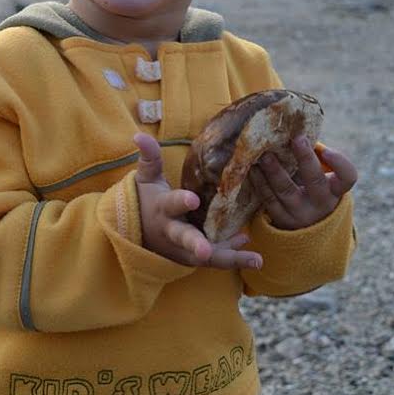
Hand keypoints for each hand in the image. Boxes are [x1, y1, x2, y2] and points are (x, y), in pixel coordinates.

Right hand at [133, 133, 262, 269]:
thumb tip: (139, 134)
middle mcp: (171, 232)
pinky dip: (232, 256)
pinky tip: (253, 254)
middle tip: (205, 252)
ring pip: (205, 257)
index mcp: (162, 209)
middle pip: (184, 239)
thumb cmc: (146, 199)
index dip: (181, 201)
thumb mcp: (146, 178)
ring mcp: (181, 249)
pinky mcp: (190, 258)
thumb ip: (149, 156)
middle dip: (196, 245)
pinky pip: (214, 260)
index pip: (172, 204)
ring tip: (256, 260)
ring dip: (230, 258)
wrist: (137, 231)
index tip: (193, 198)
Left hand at [247, 136, 356, 230]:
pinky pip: (268, 200)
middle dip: (305, 159)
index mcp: (335, 189)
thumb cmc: (311, 186)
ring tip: (264, 155)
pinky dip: (259, 183)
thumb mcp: (319, 174)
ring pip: (286, 191)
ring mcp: (300, 214)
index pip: (347, 177)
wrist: (303, 225)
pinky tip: (253, 169)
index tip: (327, 150)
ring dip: (274, 171)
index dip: (340, 164)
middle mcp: (321, 203)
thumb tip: (292, 125)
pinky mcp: (281, 219)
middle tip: (295, 139)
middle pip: (315, 182)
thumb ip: (312, 155)